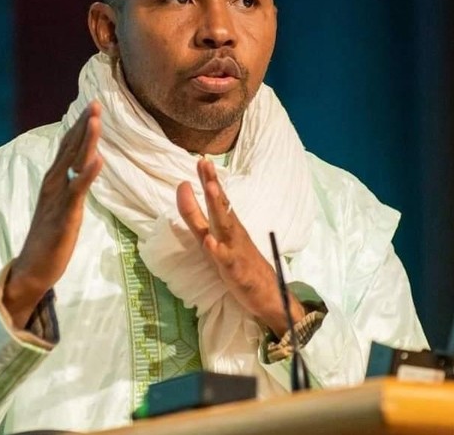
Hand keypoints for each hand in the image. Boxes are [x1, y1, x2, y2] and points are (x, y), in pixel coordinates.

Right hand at [3, 101, 103, 327]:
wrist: (32, 268)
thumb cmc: (49, 238)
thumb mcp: (61, 204)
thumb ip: (71, 183)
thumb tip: (86, 163)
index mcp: (52, 180)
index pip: (67, 146)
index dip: (80, 126)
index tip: (93, 106)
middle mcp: (52, 184)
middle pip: (70, 148)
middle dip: (84, 124)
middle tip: (97, 102)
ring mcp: (57, 198)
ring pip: (73, 163)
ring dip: (86, 140)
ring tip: (97, 120)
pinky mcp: (65, 215)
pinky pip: (77, 191)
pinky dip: (87, 173)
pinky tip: (99, 159)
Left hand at [176, 159, 303, 336]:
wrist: (269, 295)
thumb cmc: (240, 265)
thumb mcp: (215, 241)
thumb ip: (198, 219)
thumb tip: (184, 194)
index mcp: (227, 227)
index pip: (217, 199)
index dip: (208, 180)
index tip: (201, 158)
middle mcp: (232, 234)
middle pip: (220, 206)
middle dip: (211, 184)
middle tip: (204, 163)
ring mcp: (235, 250)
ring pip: (225, 226)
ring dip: (216, 207)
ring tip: (208, 188)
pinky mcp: (236, 271)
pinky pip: (226, 260)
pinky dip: (217, 250)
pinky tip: (209, 241)